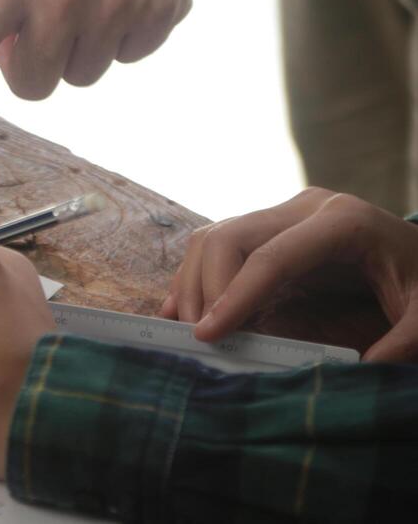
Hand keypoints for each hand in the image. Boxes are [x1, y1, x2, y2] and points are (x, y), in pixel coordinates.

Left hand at [0, 0, 207, 151]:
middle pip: (33, 84)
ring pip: (83, 75)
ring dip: (83, 47)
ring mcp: (113, 8)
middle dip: (35, 66)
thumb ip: (5, 3)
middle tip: (47, 21)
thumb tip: (8, 60)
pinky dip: (128, 33)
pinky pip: (130, 56)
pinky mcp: (159, 13)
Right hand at [162, 188, 417, 361]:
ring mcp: (285, 215)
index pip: (272, 257)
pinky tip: (187, 310)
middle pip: (230, 237)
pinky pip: (221, 245)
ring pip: (215, 236)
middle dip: (205, 288)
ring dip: (194, 283)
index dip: (235, 295)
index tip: (209, 334)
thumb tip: (352, 374)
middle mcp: (306, 208)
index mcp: (343, 222)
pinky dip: (199, 277)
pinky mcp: (273, 229)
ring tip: (190, 328)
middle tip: (199, 337)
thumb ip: (402, 344)